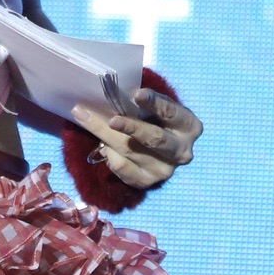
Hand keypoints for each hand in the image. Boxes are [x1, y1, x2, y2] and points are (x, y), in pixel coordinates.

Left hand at [70, 87, 201, 191]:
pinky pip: (123, 170)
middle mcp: (181, 151)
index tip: (137, 94)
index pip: (171, 113)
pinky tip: (101, 144)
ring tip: (84, 117)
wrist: (162, 147)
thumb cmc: (159, 119)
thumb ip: (146, 102)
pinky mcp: (148, 182)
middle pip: (153, 138)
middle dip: (131, 127)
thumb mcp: (160, 107)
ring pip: (130, 151)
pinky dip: (110, 155)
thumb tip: (117, 91)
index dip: (154, 103)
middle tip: (111, 118)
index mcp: (189, 126)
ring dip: (105, 134)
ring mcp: (165, 170)